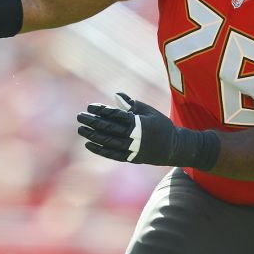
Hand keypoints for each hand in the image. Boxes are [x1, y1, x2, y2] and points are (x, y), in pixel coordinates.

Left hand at [77, 92, 219, 169]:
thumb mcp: (148, 111)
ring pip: (107, 142)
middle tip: (79, 116)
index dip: (101, 110)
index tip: (89, 107)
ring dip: (92, 135)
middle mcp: (133, 136)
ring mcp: (132, 148)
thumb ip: (131, 104)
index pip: (115, 115)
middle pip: (108, 128)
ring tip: (81, 129)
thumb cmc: (160, 125)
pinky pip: (112, 155)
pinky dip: (100, 150)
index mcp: (137, 122)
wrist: (174, 147)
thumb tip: (116, 95)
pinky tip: (89, 144)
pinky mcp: (131, 158)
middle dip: (92, 121)